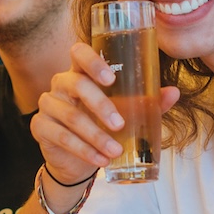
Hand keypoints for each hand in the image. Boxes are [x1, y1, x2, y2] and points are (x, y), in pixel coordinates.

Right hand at [32, 42, 179, 187]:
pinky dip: (83, 150)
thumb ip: (147, 102)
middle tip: (120, 125)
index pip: (79, 53)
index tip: (111, 79)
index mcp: (81, 73)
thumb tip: (174, 92)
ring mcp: (48, 104)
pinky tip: (100, 160)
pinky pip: (61, 136)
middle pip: (76, 84)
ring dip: (95, 135)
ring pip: (70, 116)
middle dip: (100, 105)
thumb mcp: (126, 113)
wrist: (77, 160)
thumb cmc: (103, 127)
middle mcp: (61, 84)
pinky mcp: (40, 127)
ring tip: (115, 151)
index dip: (92, 61)